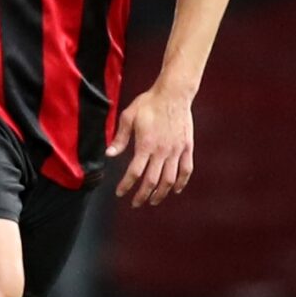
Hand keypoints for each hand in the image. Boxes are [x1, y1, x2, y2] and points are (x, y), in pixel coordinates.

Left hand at [106, 83, 194, 207]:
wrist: (173, 93)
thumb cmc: (149, 103)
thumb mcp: (128, 116)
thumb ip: (120, 138)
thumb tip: (109, 154)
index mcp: (146, 145)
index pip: (134, 172)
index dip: (126, 185)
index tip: (120, 193)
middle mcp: (162, 151)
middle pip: (152, 181)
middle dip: (142, 195)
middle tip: (136, 203)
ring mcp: (176, 150)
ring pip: (169, 179)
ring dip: (161, 193)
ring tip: (153, 201)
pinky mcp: (186, 147)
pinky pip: (186, 170)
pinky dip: (181, 182)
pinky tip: (175, 189)